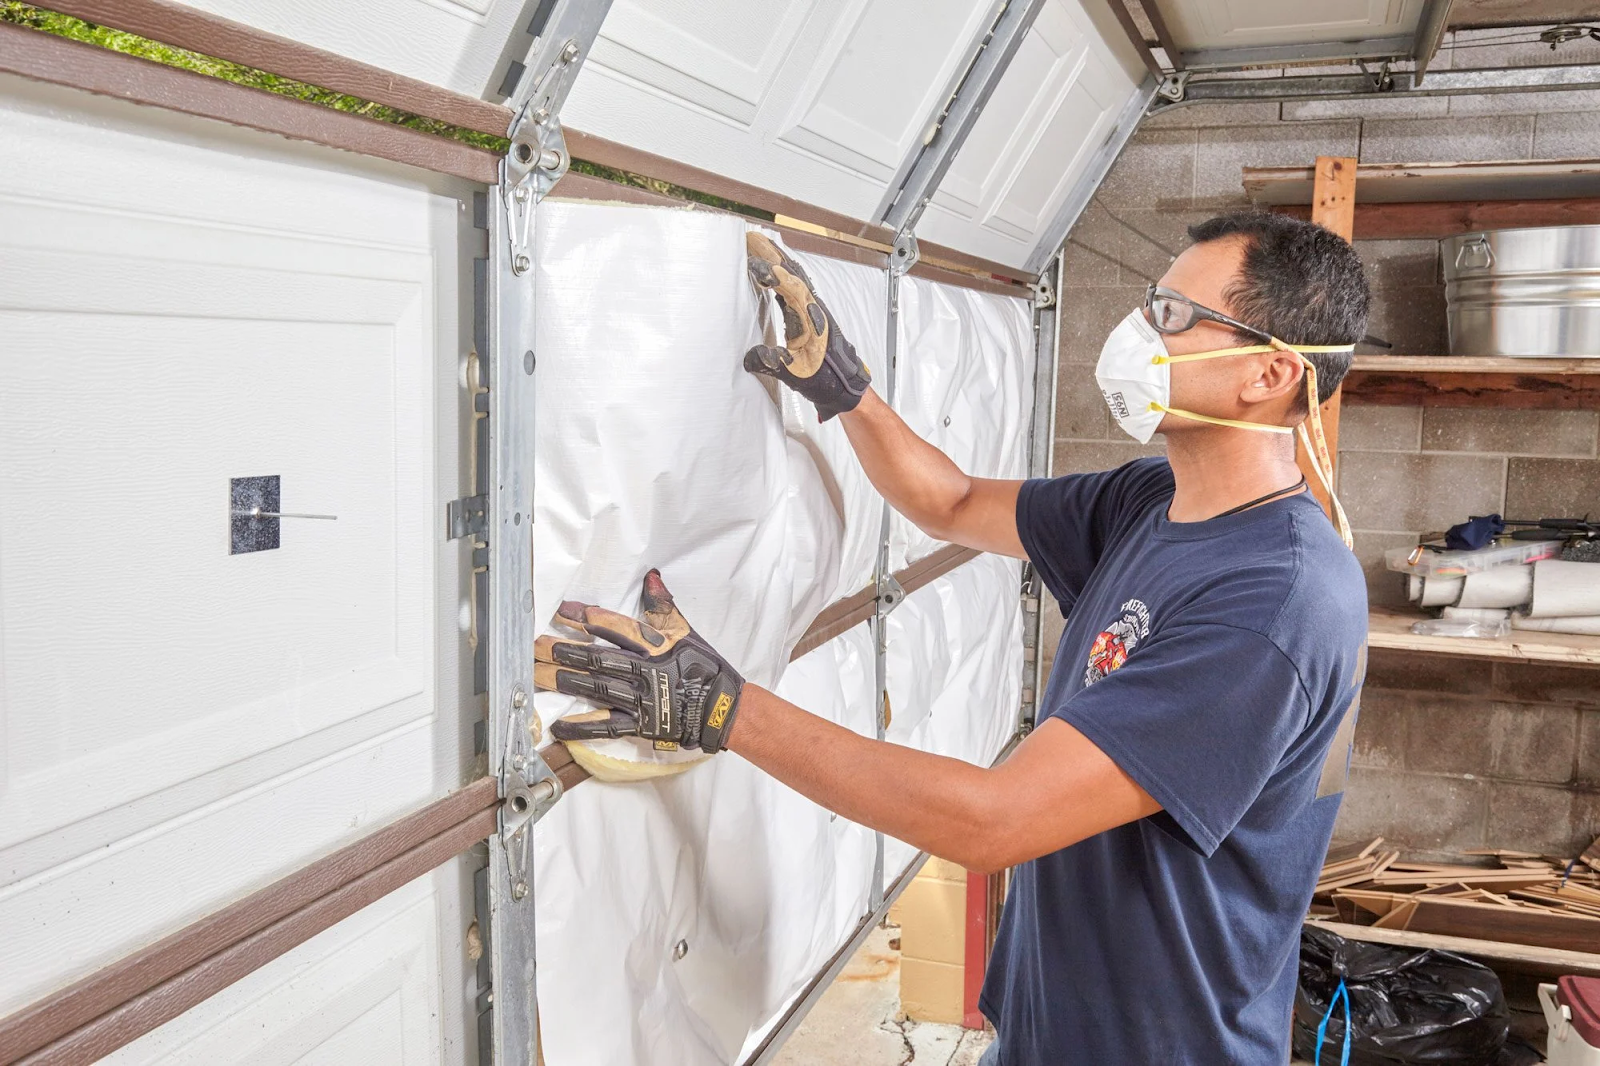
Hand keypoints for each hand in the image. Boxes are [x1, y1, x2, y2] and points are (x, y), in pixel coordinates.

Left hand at [539, 570, 743, 752]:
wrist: (722, 709)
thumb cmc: (704, 668)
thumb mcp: (686, 631)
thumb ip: (663, 606)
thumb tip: (651, 577)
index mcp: (655, 645)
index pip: (615, 627)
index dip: (587, 618)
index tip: (562, 611)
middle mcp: (644, 671)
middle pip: (596, 658)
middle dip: (562, 650)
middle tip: (533, 644)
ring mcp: (640, 699)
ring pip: (594, 687)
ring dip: (562, 680)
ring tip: (534, 673)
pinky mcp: (639, 724)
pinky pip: (606, 725)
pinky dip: (581, 726)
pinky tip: (558, 725)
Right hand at [745, 231, 870, 420]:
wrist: (846, 386)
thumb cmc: (828, 380)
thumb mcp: (798, 376)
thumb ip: (775, 365)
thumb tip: (751, 357)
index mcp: (813, 319)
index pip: (791, 287)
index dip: (773, 273)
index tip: (753, 262)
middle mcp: (814, 308)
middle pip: (792, 272)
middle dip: (772, 254)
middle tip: (751, 239)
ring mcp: (813, 309)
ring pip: (794, 276)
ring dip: (777, 259)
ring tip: (757, 245)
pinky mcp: (809, 313)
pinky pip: (795, 285)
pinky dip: (782, 272)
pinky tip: (771, 270)